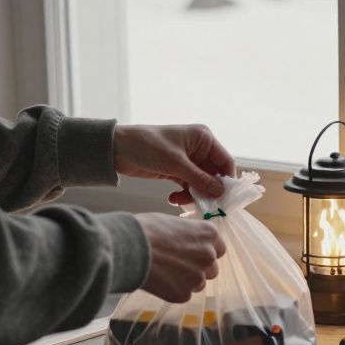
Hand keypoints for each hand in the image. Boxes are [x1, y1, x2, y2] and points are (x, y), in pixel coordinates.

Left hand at [113, 124, 234, 205]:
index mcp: (203, 138)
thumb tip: (221, 192)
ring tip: (179, 200)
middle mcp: (199, 148)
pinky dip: (183, 194)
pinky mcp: (176, 171)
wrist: (117, 149)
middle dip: (208, 190)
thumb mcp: (176, 164)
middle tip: (203, 206)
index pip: (225, 161)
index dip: (227, 180)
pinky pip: (188, 186)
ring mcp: (188, 161)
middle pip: (214, 175)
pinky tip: (172, 198)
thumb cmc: (148, 146)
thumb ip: (200, 179)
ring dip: (193, 194)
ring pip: (201, 183)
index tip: (225, 199)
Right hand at [134, 213, 226, 302]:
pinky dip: (174, 290)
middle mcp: (209, 256)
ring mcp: (197, 277)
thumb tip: (188, 240)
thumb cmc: (147, 230)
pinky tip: (159, 281)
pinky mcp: (183, 294)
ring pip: (199, 283)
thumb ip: (189, 234)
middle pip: (212, 268)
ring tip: (166, 272)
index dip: (205, 251)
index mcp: (209, 235)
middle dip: (198, 267)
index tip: (195, 252)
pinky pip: (184, 294)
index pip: (219, 248)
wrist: (129, 248)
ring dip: (187, 280)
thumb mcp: (174, 223)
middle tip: (179, 264)